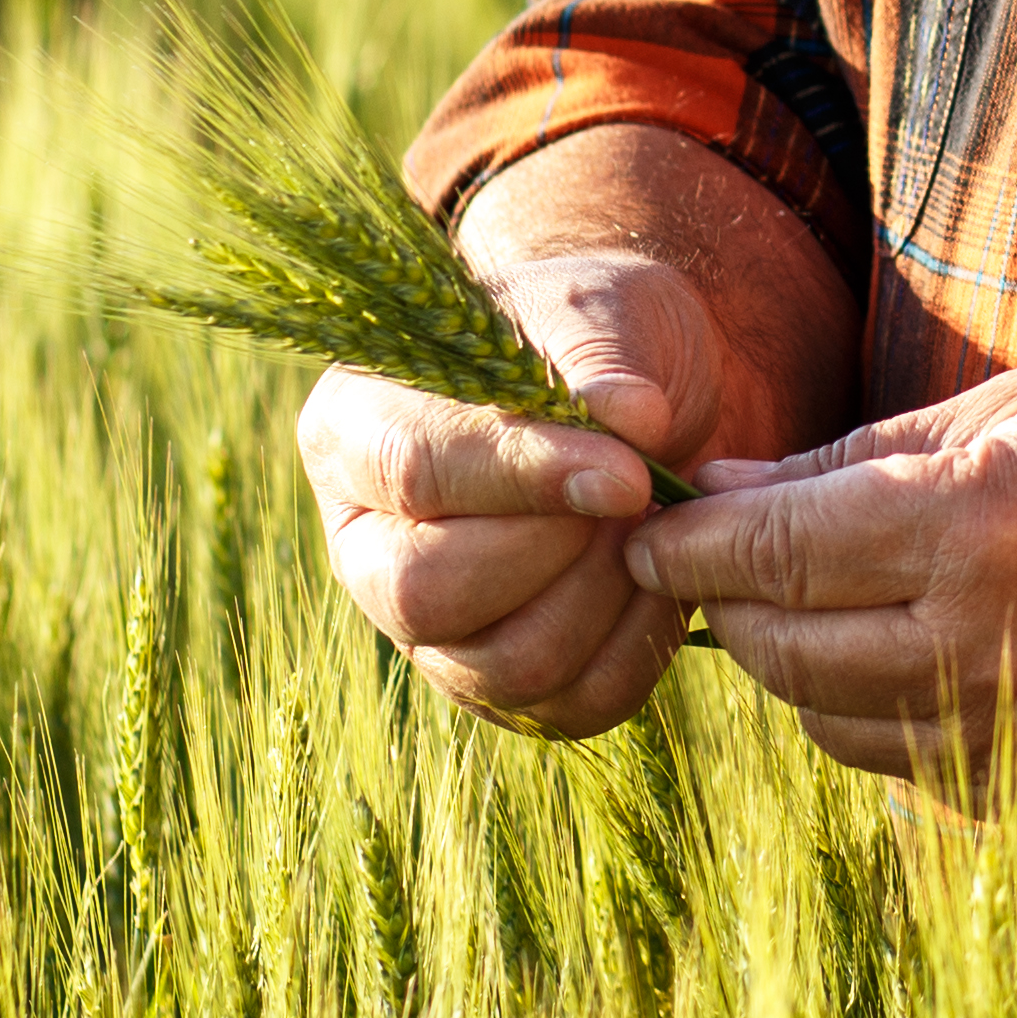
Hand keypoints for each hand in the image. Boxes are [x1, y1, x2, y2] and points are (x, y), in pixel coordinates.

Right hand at [297, 241, 727, 736]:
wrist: (646, 395)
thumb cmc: (597, 336)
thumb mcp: (597, 311)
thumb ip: (599, 364)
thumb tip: (632, 421)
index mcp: (354, 430)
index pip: (412, 471)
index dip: (524, 477)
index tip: (628, 472)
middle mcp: (368, 543)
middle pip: (426, 593)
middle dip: (555, 550)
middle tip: (639, 493)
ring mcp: (428, 631)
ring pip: (501, 664)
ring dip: (603, 598)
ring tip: (652, 525)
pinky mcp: (502, 685)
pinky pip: (567, 706)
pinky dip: (634, 648)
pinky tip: (662, 579)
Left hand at [624, 354, 1016, 799]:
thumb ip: (867, 458)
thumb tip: (725, 493)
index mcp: (987, 529)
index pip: (772, 556)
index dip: (687, 542)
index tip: (646, 524)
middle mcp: (996, 648)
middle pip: (781, 650)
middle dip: (728, 601)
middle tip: (716, 554)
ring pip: (832, 724)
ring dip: (796, 663)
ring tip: (808, 599)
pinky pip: (911, 769)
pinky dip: (879, 714)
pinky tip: (904, 652)